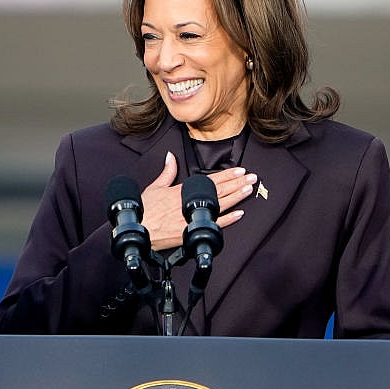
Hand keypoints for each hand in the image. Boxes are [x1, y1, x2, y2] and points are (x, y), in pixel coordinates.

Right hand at [141, 152, 255, 250]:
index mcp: (182, 190)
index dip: (226, 175)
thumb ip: (166, 172)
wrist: (137, 229)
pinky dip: (228, 220)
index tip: (239, 170)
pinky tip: (239, 214)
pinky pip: (214, 224)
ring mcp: (192, 216)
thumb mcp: (154, 187)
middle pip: (219, 190)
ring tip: (249, 190)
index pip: (209, 179)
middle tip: (252, 177)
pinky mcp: (192, 231)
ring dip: (236, 197)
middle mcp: (189, 201)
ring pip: (220, 205)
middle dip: (237, 183)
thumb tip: (170, 157)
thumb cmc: (144, 210)